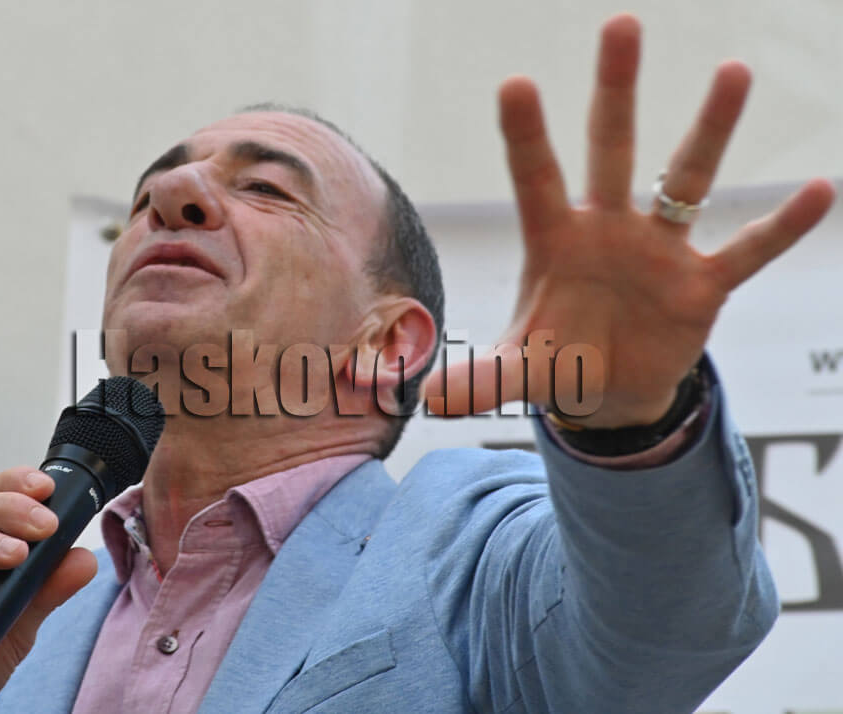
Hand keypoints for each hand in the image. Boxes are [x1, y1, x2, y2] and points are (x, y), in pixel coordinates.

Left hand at [423, 14, 834, 427]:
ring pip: (686, 179)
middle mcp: (607, 231)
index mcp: (554, 241)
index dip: (526, 136)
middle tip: (621, 24)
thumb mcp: (519, 370)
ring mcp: (658, 252)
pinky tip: (820, 190)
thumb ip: (482, 378)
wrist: (609, 390)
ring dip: (708, 131)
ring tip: (732, 72)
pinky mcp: (701, 285)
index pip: (535, 180)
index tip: (515, 82)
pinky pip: (746, 251)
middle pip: (611, 150)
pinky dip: (779, 228)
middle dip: (616, 92)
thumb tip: (432, 401)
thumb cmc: (558, 361)